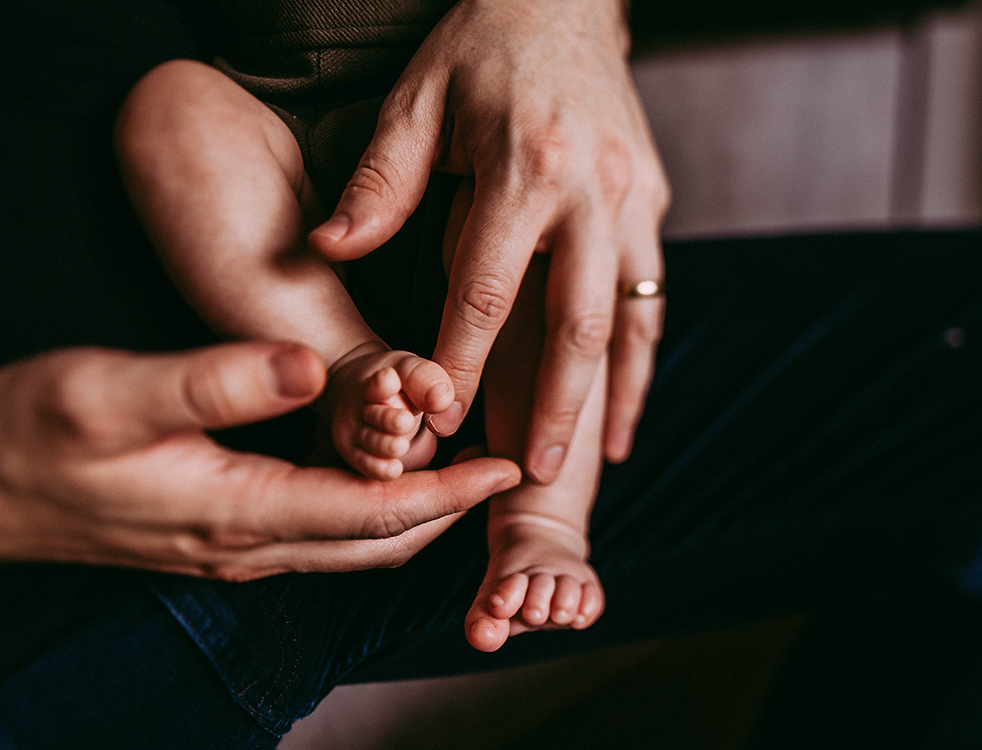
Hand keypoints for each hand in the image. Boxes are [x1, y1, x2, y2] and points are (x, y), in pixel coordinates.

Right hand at [0, 341, 519, 604]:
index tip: (505, 465)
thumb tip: (303, 365)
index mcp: (233, 510)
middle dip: (447, 512)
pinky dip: (366, 512)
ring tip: (461, 468)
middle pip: (375, 544)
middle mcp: (244, 544)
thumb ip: (211, 378)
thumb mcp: (110, 391)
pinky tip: (378, 474)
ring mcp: (230, 548)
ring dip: (411, 515)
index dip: (446, 492)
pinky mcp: (216, 535)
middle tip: (504, 466)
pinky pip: (316, 537)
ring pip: (350, 547)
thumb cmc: (30, 433)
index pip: (370, 513)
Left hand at [308, 0, 670, 481]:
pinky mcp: (652, 199)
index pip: (485, 288)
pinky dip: (641, 360)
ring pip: (626, 317)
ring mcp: (631, 197)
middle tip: (530, 472)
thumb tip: (329, 248)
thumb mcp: (416, 100)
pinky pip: (652, 295)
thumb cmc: (479, 46)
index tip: (440, 420)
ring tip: (585, 463)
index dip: (461, 361)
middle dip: (551, 403)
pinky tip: (623, 411)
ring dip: (606, 396)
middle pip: (573, 320)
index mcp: (525, 168)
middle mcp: (589, 191)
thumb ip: (379, 181)